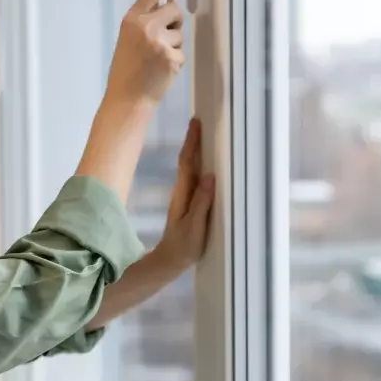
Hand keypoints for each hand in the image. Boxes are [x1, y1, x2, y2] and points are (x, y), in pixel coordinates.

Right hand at [105, 0, 188, 106]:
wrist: (127, 99)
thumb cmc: (126, 70)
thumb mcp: (128, 38)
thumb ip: (144, 20)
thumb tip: (167, 3)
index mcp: (131, 20)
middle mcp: (145, 27)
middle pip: (174, 10)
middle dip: (174, 21)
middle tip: (163, 38)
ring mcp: (159, 42)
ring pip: (179, 33)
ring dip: (173, 45)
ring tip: (155, 60)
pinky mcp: (171, 57)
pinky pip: (181, 52)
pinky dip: (174, 61)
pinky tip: (160, 70)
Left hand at [154, 118, 214, 276]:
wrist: (170, 260)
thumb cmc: (184, 247)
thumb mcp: (194, 227)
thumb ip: (201, 203)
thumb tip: (210, 176)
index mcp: (184, 194)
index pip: (187, 162)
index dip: (191, 142)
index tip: (196, 123)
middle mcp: (183, 191)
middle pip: (188, 160)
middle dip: (193, 140)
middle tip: (200, 120)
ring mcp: (185, 197)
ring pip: (191, 168)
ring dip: (196, 150)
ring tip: (204, 134)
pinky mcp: (189, 203)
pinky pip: (195, 178)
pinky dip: (199, 164)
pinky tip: (206, 161)